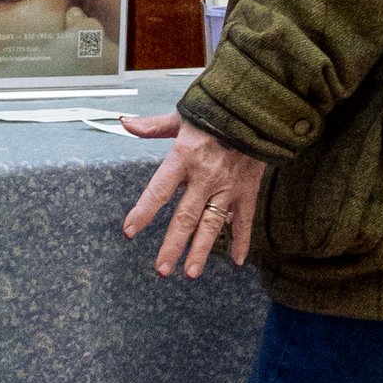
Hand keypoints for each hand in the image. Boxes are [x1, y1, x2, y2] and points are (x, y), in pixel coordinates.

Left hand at [121, 117, 267, 279]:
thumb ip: (154, 126)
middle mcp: (205, 176)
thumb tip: (125, 123)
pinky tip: (236, 261)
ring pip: (212, 225)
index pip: (158, 190)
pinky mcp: (247, 190)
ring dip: (201, 250)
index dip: (143, 212)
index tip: (130, 231)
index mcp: (184, 157)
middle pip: (185, 217)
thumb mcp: (183, 116)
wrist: (257, 110)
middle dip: (172, 246)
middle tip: (161, 269)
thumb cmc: (217, 112)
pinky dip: (241, 241)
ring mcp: (228, 187)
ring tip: (191, 272)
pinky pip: (244, 220)